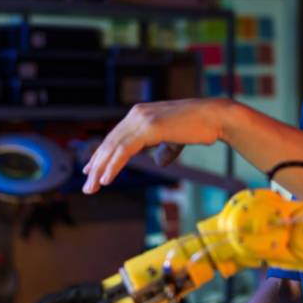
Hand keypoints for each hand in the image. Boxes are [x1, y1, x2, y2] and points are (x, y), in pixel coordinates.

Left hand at [82, 98, 228, 193]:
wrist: (215, 117)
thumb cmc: (200, 127)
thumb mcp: (176, 139)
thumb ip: (164, 149)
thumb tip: (158, 162)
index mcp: (141, 114)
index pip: (115, 136)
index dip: (101, 155)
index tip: (90, 170)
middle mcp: (137, 114)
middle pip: (110, 143)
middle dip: (96, 166)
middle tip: (88, 187)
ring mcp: (142, 119)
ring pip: (114, 147)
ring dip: (101, 170)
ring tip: (92, 188)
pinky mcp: (149, 127)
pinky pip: (124, 150)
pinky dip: (113, 166)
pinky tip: (106, 179)